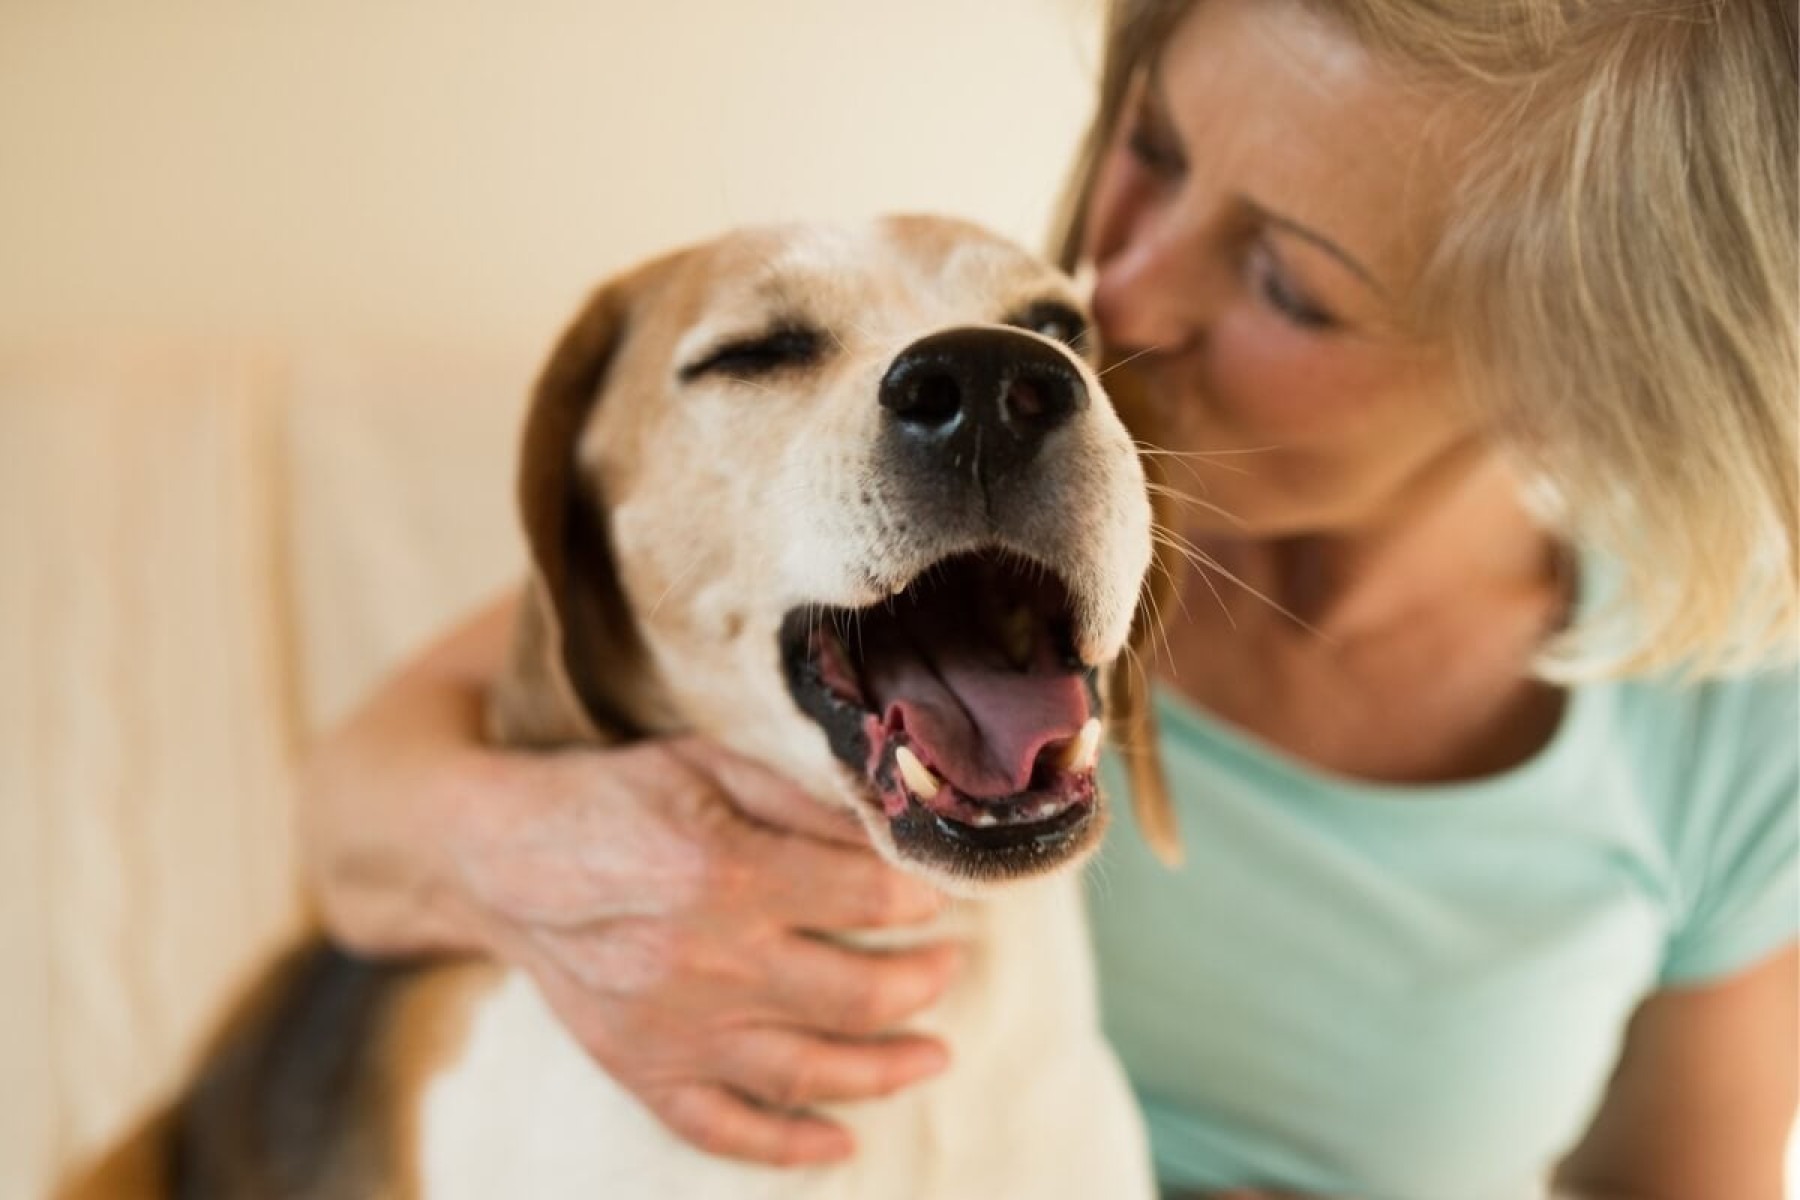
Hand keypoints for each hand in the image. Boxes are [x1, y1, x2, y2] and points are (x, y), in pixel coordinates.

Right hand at [444, 734, 960, 1165]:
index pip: (867, 899)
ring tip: (935, 1056)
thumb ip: (804, 805)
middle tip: (950, 967)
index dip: (920, 898)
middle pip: (858, 995)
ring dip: (887, 1071)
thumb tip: (894, 839)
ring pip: (809, 1072)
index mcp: (729, 873)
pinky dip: (787, 1147)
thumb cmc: (613, 799)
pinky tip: (841, 1142)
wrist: (498, 857)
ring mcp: (674, 1030)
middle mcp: (708, 963)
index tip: (940, 896)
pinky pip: (723, 1129)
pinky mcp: (641, 1070)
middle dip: (924, 982)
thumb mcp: (710, 766)